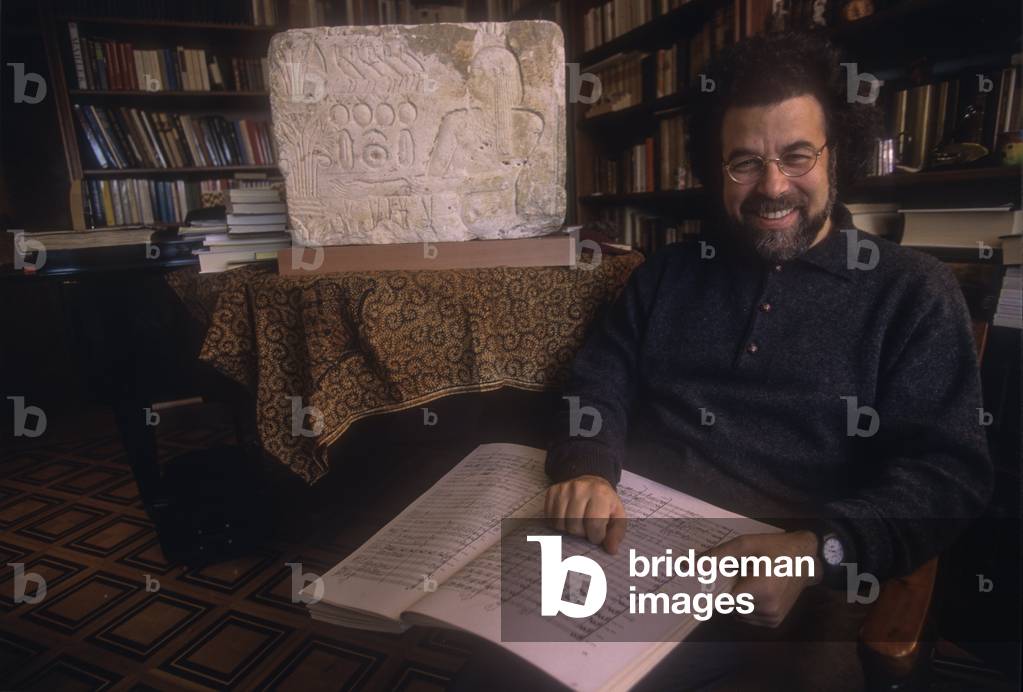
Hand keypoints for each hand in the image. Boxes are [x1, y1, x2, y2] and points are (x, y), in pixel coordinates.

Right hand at [544, 474, 626, 553]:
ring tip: (578, 522)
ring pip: (560, 523)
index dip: (596, 536)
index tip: (598, 534)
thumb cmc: (605, 504)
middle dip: (582, 533)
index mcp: (600, 493)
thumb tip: (611, 549)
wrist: (592, 483)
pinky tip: (567, 518)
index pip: (594, 524)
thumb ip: (616, 534)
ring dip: (569, 529)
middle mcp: (580, 488)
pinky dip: (558, 523)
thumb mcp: (617, 517)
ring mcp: (564, 489)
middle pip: (574, 525)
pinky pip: (549, 517)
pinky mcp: (552, 492)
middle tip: (587, 527)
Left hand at [706, 530, 821, 627]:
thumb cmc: (775, 548)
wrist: (806, 558)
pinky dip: (748, 605)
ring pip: (739, 612)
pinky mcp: (775, 620)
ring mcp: (772, 617)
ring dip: (739, 599)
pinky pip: (750, 616)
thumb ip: (719, 555)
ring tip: (751, 580)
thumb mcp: (747, 544)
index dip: (713, 590)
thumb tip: (692, 564)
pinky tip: (757, 589)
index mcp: (760, 591)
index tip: (707, 583)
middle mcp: (767, 609)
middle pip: (730, 605)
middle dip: (729, 590)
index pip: (723, 600)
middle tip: (738, 574)